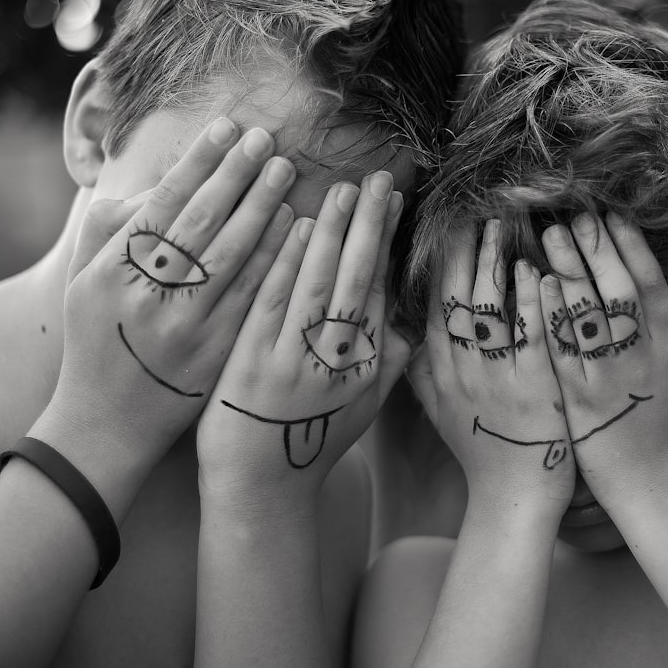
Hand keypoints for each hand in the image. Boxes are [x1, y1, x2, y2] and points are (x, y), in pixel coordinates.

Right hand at [44, 120, 296, 467]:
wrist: (108, 422)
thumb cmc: (97, 338)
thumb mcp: (84, 281)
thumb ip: (112, 227)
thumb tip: (162, 182)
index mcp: (111, 271)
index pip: (163, 203)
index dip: (199, 162)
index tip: (227, 127)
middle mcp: (148, 295)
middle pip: (202, 222)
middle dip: (237, 174)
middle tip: (267, 139)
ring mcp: (185, 326)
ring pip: (232, 255)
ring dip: (263, 208)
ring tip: (286, 172)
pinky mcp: (216, 352)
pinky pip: (252, 295)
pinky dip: (275, 258)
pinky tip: (296, 228)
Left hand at [197, 172, 410, 502]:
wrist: (262, 488)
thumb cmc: (313, 441)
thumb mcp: (364, 407)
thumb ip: (390, 361)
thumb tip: (414, 320)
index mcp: (368, 367)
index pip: (379, 291)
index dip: (385, 244)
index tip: (392, 203)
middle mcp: (338, 363)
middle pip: (357, 281)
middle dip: (368, 226)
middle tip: (376, 180)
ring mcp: (296, 363)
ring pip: (319, 286)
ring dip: (330, 234)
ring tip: (341, 191)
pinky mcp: (254, 365)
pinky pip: (274, 305)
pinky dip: (286, 264)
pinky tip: (293, 228)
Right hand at [411, 220, 574, 512]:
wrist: (512, 496)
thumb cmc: (480, 449)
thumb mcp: (438, 409)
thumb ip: (422, 368)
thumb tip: (407, 329)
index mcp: (439, 367)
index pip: (433, 302)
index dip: (438, 260)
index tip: (444, 223)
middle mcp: (461, 367)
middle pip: (456, 295)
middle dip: (463, 248)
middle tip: (473, 208)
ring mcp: (496, 376)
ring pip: (489, 308)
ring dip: (495, 262)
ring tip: (503, 222)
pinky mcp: (535, 388)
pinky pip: (530, 337)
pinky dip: (532, 302)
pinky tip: (537, 270)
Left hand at [539, 212, 667, 507]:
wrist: (658, 490)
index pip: (651, 285)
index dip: (631, 246)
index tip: (612, 215)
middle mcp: (642, 359)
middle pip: (618, 290)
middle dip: (596, 248)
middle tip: (575, 213)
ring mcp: (608, 379)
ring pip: (587, 315)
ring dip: (568, 270)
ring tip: (548, 235)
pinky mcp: (577, 401)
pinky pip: (561, 350)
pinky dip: (550, 314)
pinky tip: (536, 285)